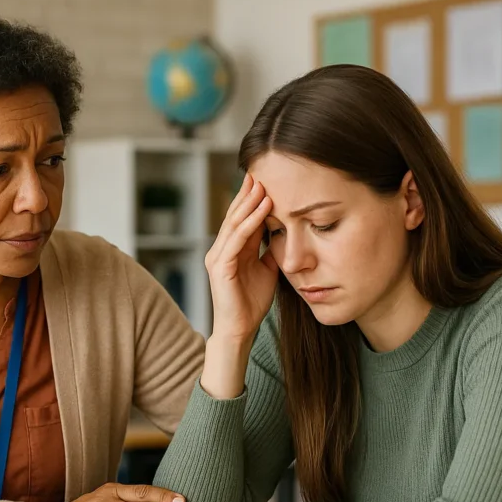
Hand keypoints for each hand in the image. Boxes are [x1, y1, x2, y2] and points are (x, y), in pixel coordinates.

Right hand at [201, 174, 278, 398]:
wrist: (240, 330)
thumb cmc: (253, 302)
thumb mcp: (267, 269)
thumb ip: (270, 250)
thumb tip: (283, 232)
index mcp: (231, 249)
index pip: (241, 218)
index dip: (251, 199)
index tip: (265, 179)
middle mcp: (220, 249)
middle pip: (234, 215)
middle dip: (247, 193)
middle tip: (260, 171)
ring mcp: (217, 257)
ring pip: (234, 223)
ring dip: (249, 203)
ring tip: (262, 184)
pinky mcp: (220, 267)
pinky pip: (236, 239)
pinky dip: (250, 222)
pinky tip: (262, 209)